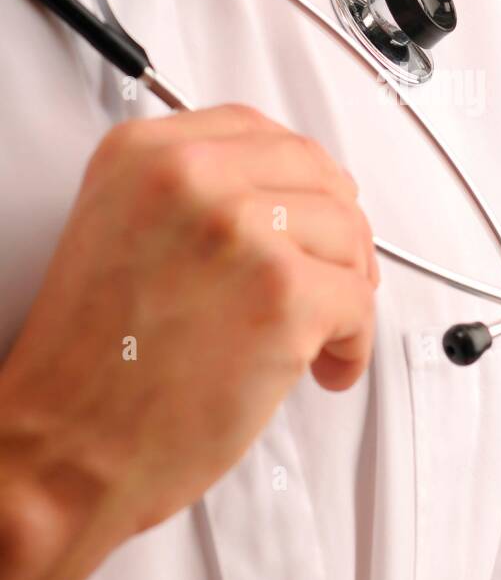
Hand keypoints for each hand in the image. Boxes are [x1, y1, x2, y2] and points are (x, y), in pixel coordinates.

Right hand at [0, 103, 378, 549]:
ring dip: (349, 290)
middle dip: (336, 232)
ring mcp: (240, 229)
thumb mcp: (121, 230)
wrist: (62, 448)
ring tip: (320, 338)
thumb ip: (194, 196)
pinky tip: (324, 369)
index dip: (299, 178)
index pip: (259, 131)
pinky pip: (359, 302)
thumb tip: (287, 198)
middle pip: (315, 175)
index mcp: (145, 153)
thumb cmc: (91, 363)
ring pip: (348, 235)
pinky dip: (353, 343)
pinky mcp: (283, 293)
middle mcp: (191, 176)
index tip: (309, 211)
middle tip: (334, 278)